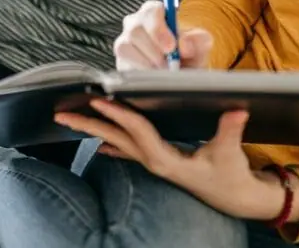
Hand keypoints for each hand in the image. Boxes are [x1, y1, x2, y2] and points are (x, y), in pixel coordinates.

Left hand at [54, 99, 285, 219]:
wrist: (236, 198)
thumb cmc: (231, 176)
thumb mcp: (230, 153)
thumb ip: (230, 130)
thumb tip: (237, 109)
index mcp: (167, 160)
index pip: (137, 132)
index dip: (119, 114)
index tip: (98, 99)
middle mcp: (154, 162)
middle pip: (115, 139)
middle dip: (88, 125)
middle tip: (60, 114)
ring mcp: (154, 163)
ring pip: (116, 143)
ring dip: (94, 130)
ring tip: (71, 120)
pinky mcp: (158, 162)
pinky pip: (128, 150)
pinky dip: (112, 143)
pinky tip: (98, 143)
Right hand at [115, 0, 212, 69]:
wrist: (182, 73)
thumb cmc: (188, 54)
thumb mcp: (200, 46)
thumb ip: (198, 40)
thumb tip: (185, 45)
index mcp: (155, 13)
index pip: (151, 11)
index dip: (159, 29)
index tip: (171, 47)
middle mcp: (136, 23)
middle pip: (135, 29)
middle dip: (154, 50)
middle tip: (170, 64)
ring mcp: (125, 42)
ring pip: (125, 47)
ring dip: (148, 63)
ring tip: (165, 71)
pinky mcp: (120, 61)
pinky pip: (123, 65)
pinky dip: (141, 73)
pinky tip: (154, 76)